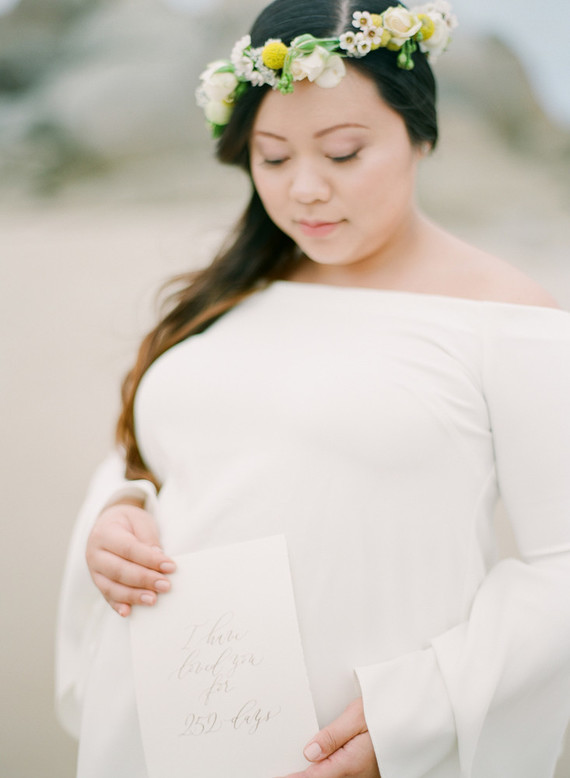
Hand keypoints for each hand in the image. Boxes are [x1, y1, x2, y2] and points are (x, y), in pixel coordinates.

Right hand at [86, 501, 175, 616]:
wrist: (108, 524)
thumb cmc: (128, 523)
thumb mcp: (140, 521)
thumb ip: (148, 538)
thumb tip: (158, 557)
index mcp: (104, 533)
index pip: (128, 549)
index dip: (150, 559)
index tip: (170, 566)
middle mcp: (95, 553)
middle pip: (119, 570)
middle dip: (144, 580)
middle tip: (165, 586)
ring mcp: (94, 571)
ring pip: (112, 587)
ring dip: (133, 596)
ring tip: (153, 600)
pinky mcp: (98, 583)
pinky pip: (107, 596)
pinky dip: (117, 605)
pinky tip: (128, 612)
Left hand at [277, 699, 379, 777]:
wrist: (414, 715)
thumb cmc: (387, 710)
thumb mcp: (357, 716)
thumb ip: (332, 736)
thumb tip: (309, 753)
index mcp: (351, 763)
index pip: (313, 777)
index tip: (278, 777)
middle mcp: (356, 775)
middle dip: (303, 776)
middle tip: (283, 771)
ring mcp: (361, 776)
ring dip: (313, 773)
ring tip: (295, 768)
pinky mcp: (365, 772)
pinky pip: (340, 774)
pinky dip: (325, 771)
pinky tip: (315, 765)